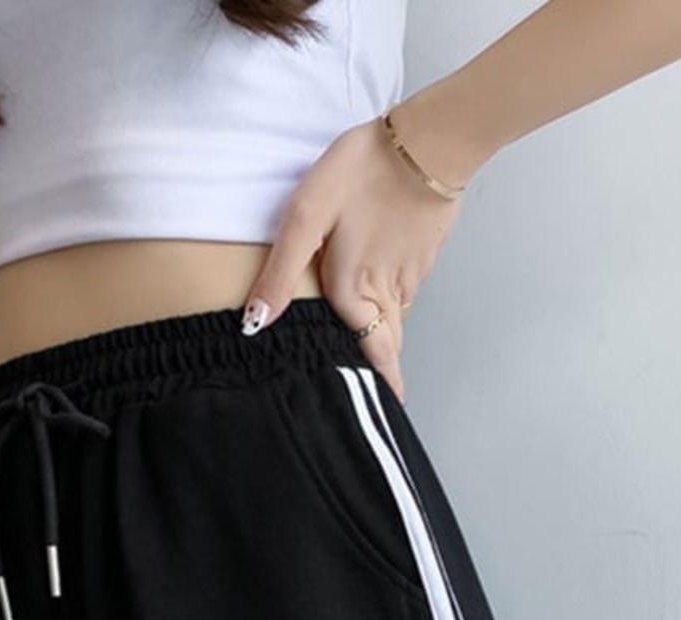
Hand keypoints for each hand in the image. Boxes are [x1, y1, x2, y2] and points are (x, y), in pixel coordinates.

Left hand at [240, 109, 471, 402]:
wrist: (426, 140)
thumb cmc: (361, 171)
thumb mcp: (306, 215)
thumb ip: (280, 272)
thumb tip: (254, 322)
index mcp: (354, 291)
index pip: (371, 358)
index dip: (378, 390)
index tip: (382, 418)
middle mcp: (385, 293)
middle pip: (386, 348)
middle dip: (384, 377)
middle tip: (379, 405)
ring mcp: (408, 276)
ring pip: (395, 321)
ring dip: (386, 343)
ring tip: (372, 362)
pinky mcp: (422, 256)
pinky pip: (403, 294)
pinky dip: (394, 309)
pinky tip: (379, 300)